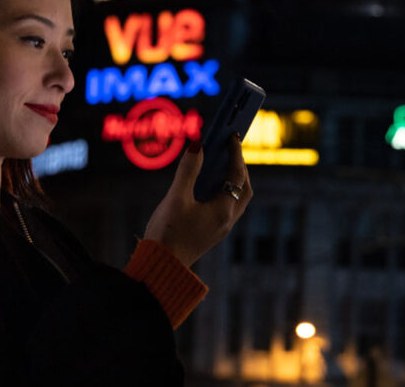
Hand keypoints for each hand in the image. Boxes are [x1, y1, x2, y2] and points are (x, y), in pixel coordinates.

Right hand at [143, 133, 252, 267]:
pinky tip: (208, 185)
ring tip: (221, 163)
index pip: (237, 175)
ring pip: (237, 199)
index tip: (232, 136)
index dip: (235, 153)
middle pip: (244, 188)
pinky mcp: (211, 233)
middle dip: (239, 167)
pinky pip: (226, 207)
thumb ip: (188, 170)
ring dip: (233, 180)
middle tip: (230, 148)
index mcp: (223, 210)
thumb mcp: (176, 198)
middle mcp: (227, 220)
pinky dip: (223, 191)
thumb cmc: (167, 234)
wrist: (161, 268)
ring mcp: (221, 228)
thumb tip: (198, 145)